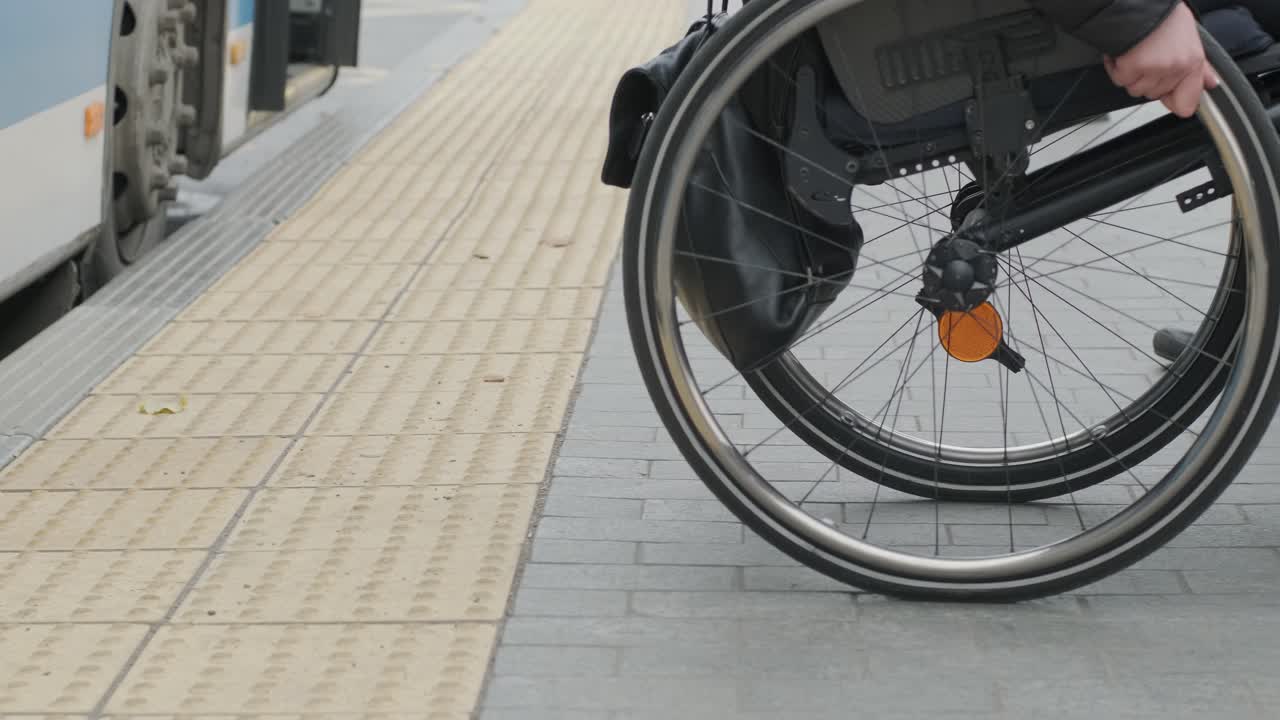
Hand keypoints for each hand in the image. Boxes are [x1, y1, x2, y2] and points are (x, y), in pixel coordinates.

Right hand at [1104, 2, 1218, 118]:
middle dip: (1147, 79)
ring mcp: (1155, 68)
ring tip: (1136, 53)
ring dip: (1131, 74)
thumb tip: (1211, 84)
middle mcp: (1177, 67)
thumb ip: (1201, 67)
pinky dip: (1116, 67)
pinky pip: (1120, 80)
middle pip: (1154, 95)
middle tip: (1148, 57)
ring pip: (1136, 89)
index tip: (1167, 92)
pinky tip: (1123, 53)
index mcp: (1193, 62)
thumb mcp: (1191, 39)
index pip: (1187, 105)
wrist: (1141, 4)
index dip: (1172, 100)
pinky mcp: (1133, 66)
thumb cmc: (1164, 18)